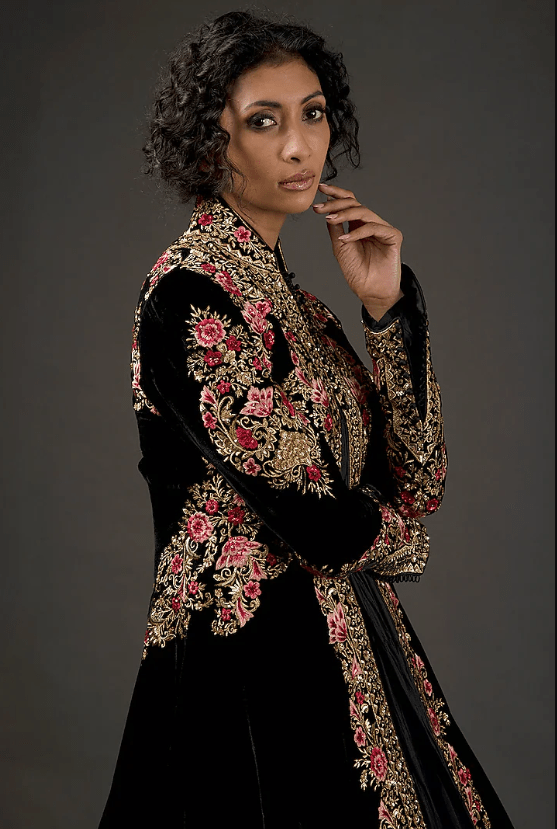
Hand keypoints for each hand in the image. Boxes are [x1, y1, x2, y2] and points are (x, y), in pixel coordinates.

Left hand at [313, 182, 403, 318]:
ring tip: (330, 219)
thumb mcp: (340, 247)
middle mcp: (371, 224)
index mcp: (359, 225)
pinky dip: (357, 232)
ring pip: (363, 212)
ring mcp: (382, 229)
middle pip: (355, 204)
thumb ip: (335, 228)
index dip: (336, 194)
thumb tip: (326, 209)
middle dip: (336, 203)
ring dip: (344, 214)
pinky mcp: (393, 236)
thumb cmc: (357, 273)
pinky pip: (373, 227)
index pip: (349, 203)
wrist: (370, 292)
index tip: (321, 189)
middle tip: (320, 206)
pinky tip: (345, 239)